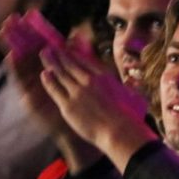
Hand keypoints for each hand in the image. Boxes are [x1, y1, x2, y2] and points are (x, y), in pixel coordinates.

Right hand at [0, 11, 72, 137]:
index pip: (42, 43)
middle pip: (27, 49)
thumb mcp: (81, 76)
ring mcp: (33, 84)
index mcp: (52, 66)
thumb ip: (77, 56)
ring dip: (12, 47)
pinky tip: (10, 56)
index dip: (35, 29)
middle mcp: (40, 73)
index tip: (29, 13)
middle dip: (18, 34)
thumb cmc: (82, 101)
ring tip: (5, 33)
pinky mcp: (29, 97)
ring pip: (20, 62)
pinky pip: (20, 81)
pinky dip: (15, 68)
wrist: (82, 124)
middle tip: (10, 19)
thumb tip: (77, 36)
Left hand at [39, 41, 156, 170]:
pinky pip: (55, 89)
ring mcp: (77, 92)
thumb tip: (133, 84)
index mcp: (104, 77)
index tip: (67, 50)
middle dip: (59, 55)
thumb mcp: (134, 96)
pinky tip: (44, 74)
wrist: (118, 130)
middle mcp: (89, 80)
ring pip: (60, 73)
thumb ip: (131, 88)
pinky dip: (49, 80)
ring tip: (44, 55)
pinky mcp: (68, 105)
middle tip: (50, 48)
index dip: (74, 55)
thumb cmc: (130, 117)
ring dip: (51, 62)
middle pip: (70, 64)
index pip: (85, 61)